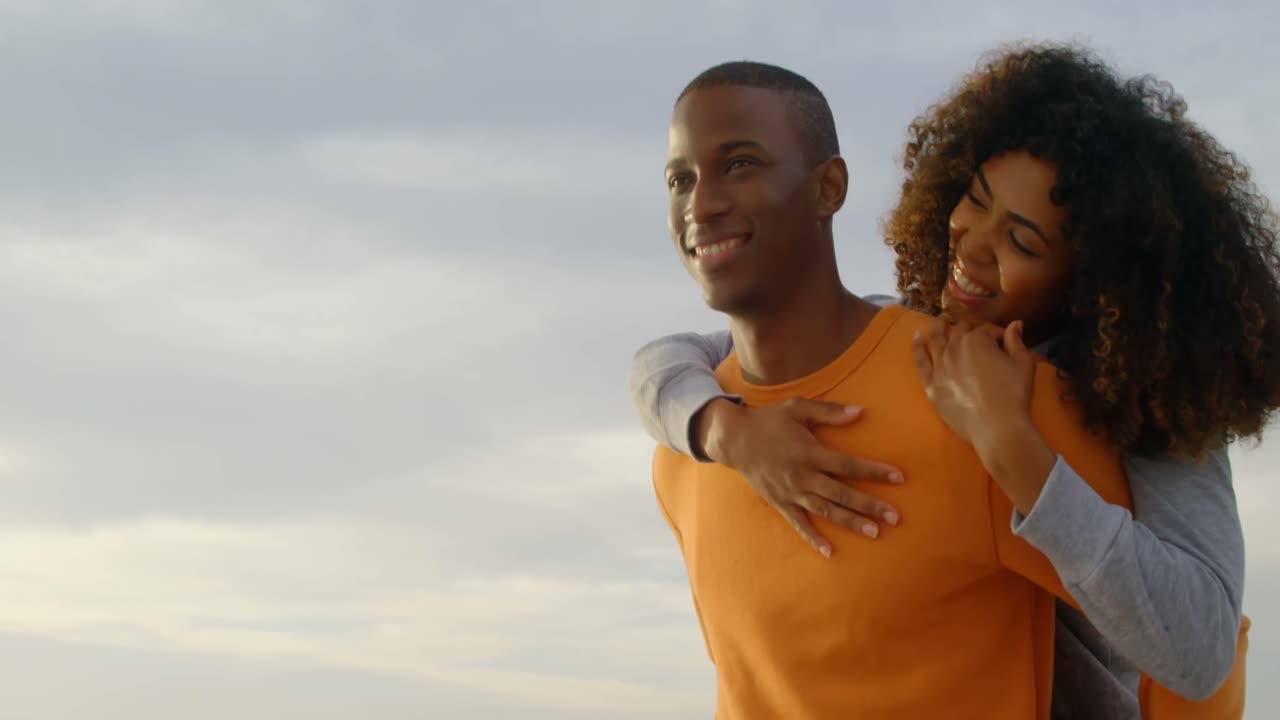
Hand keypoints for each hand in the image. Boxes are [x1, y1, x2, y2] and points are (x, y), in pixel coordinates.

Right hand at [695, 397, 903, 556]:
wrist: (734, 439)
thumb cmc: (768, 420)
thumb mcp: (797, 408)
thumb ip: (829, 411)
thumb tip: (860, 412)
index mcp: (810, 452)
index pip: (848, 465)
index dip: (874, 471)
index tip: (898, 477)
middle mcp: (803, 475)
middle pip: (842, 493)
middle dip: (870, 505)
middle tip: (895, 517)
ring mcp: (791, 492)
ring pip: (826, 510)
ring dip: (850, 522)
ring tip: (874, 532)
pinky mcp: (780, 502)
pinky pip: (799, 523)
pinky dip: (813, 538)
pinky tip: (829, 551)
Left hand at [912, 318, 1055, 514]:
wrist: (997, 427)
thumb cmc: (1014, 394)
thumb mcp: (1023, 364)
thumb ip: (1016, 341)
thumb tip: (1015, 324)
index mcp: (977, 340)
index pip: (985, 329)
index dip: (995, 333)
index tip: (1002, 340)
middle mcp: (954, 348)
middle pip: (959, 331)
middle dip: (968, 328)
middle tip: (973, 330)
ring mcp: (939, 366)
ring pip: (937, 339)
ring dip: (939, 326)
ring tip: (940, 319)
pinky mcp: (930, 383)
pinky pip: (920, 360)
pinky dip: (917, 346)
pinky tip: (916, 335)